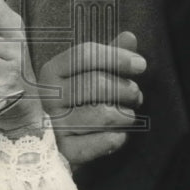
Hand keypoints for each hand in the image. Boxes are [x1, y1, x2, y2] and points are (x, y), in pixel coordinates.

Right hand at [37, 32, 145, 166]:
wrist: (50, 142)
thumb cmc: (76, 101)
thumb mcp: (87, 74)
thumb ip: (108, 56)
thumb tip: (130, 37)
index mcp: (51, 71)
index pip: (85, 54)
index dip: (117, 57)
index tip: (140, 64)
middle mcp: (48, 96)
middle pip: (95, 83)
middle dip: (125, 88)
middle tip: (136, 95)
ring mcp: (54, 125)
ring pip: (101, 114)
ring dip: (125, 115)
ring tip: (128, 115)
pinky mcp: (63, 151)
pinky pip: (98, 144)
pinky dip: (116, 139)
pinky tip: (119, 135)